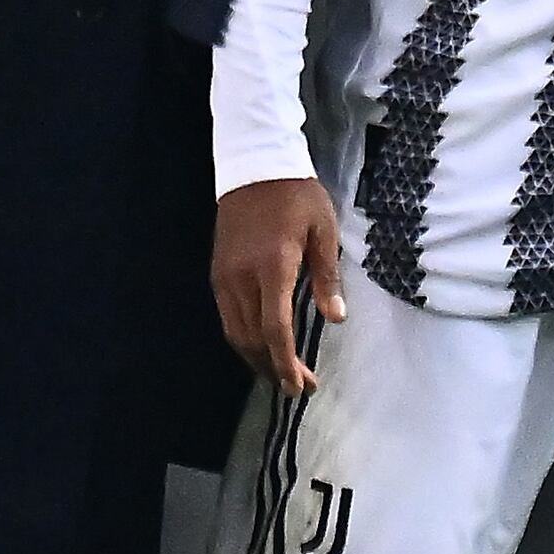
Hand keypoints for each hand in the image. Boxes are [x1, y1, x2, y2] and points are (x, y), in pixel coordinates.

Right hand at [213, 176, 346, 392]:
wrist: (254, 166)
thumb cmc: (296, 196)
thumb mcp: (323, 231)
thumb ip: (328, 278)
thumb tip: (336, 318)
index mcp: (273, 267)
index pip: (276, 329)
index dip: (286, 362)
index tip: (299, 386)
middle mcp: (242, 278)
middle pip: (253, 339)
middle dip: (274, 368)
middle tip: (299, 387)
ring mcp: (224, 277)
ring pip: (236, 333)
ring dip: (257, 359)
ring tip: (281, 374)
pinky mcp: (217, 273)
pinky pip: (228, 317)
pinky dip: (244, 339)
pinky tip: (262, 346)